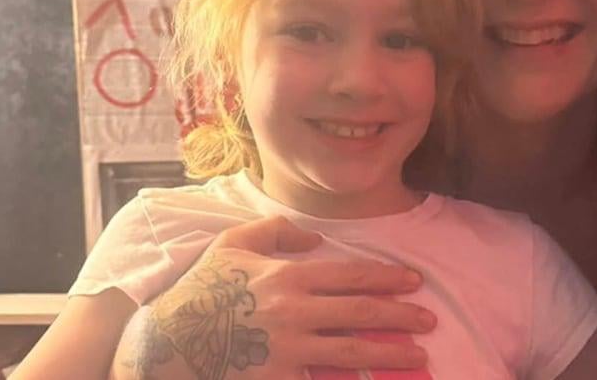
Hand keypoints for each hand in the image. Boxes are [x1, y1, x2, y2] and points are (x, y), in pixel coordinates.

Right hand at [112, 215, 435, 379]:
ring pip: (352, 350)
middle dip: (401, 316)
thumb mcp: (231, 245)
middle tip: (429, 320)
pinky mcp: (280, 378)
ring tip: (419, 356)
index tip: (413, 281)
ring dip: (390, 353)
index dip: (387, 278)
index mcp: (288, 276)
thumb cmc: (201, 291)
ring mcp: (289, 348)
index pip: (351, 275)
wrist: (167, 343)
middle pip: (361, 313)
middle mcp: (295, 311)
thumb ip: (275, 231)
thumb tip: (314, 240)